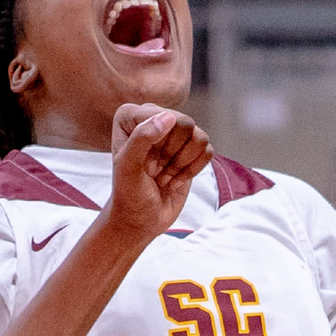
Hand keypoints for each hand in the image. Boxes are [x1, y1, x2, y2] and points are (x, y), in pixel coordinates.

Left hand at [107, 103, 212, 240]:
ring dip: (182, 163)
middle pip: (185, 124)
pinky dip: (192, 170)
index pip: (166, 117)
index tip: (144, 165)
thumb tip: (169, 117)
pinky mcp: (190, 150)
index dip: (159, 145)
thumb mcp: (128, 167)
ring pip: (199, 137)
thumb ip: (142, 138)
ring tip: (164, 175)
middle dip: (172, 154)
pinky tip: (175, 179)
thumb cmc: (129, 194)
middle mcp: (153, 118)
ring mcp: (174, 133)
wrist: (141, 219)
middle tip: (154, 170)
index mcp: (131, 116)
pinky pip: (207, 151)